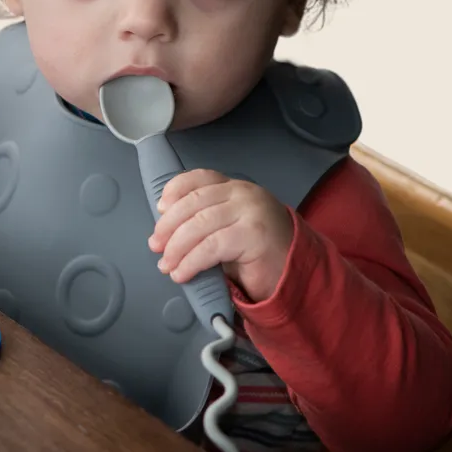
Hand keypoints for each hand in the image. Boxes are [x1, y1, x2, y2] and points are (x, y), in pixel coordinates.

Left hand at [148, 169, 293, 302]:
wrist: (296, 273)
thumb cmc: (257, 252)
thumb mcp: (228, 226)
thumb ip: (205, 217)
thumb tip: (165, 228)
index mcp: (235, 187)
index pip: (199, 178)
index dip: (175, 190)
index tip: (160, 208)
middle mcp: (243, 193)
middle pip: (193, 202)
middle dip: (168, 226)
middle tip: (156, 245)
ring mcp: (250, 212)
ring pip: (199, 225)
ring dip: (176, 248)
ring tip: (166, 265)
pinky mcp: (253, 235)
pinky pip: (211, 247)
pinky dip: (191, 261)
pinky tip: (182, 272)